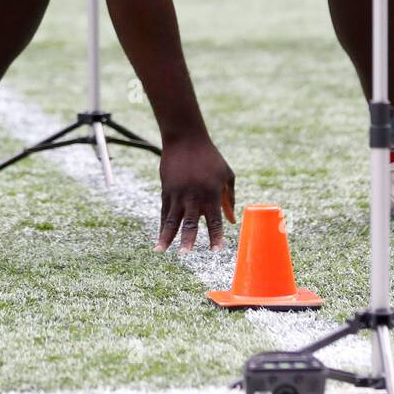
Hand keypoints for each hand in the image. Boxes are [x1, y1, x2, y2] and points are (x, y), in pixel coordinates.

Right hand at [154, 136, 235, 251]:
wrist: (186, 140)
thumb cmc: (211, 158)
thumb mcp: (226, 175)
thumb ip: (229, 199)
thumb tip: (232, 221)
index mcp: (211, 193)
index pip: (214, 220)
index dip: (215, 236)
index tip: (216, 251)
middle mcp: (194, 196)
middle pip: (190, 222)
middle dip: (187, 239)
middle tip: (185, 254)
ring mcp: (178, 194)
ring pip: (171, 219)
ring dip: (166, 236)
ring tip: (160, 251)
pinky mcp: (166, 191)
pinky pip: (164, 212)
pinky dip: (162, 226)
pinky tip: (160, 239)